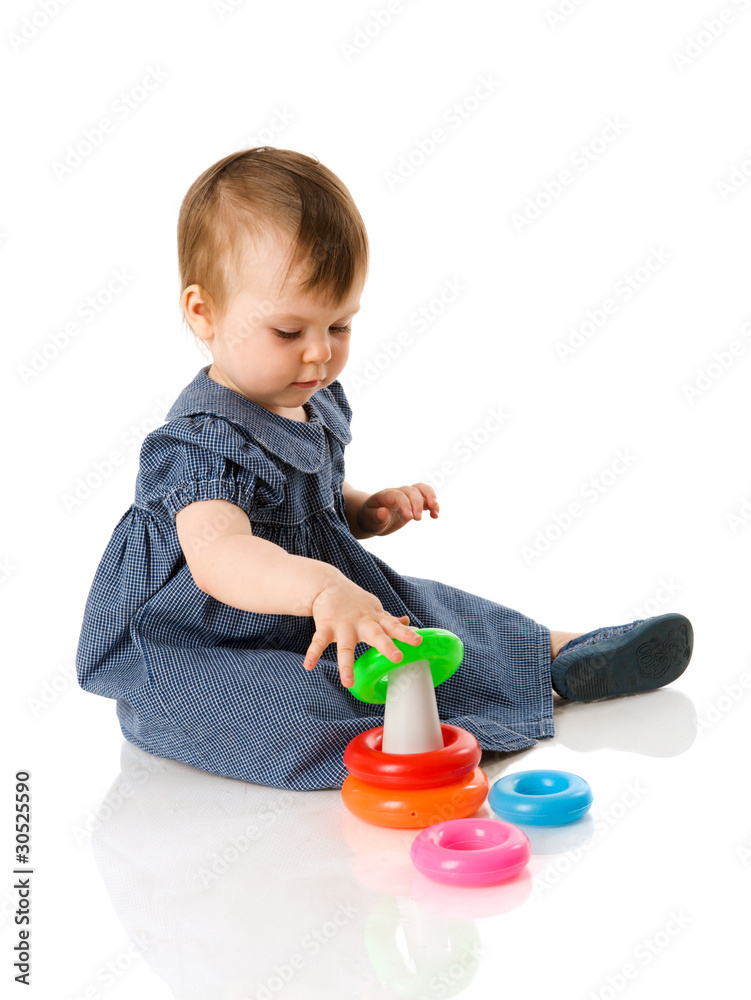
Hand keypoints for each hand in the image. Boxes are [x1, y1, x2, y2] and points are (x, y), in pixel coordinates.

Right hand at [304, 576, 422, 687]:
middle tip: (397, 657)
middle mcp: (361, 623)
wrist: (328, 585)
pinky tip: (308, 666)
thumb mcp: (375, 608)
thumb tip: (407, 622)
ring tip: (347, 683)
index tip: (418, 641)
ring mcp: (343, 626)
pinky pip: (318, 643)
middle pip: (376, 635)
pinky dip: (313, 654)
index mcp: (375, 619)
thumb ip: (389, 619)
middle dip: (386, 646)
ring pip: (345, 647)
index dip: (406, 633)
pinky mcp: (326, 627)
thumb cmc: (355, 601)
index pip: (394, 626)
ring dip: (345, 665)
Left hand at [357, 483, 438, 536]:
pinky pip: (426, 498)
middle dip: (417, 503)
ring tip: (434, 509)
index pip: (398, 495)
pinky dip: (433, 505)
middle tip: (418, 519)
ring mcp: (407, 496)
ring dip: (430, 497)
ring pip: (421, 489)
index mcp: (385, 496)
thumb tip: (383, 512)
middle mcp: (397, 493)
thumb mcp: (369, 520)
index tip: (409, 518)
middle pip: (411, 491)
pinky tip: (435, 515)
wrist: (373, 517)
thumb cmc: (370, 518)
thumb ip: (376, 517)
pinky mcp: (414, 503)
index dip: (405, 504)